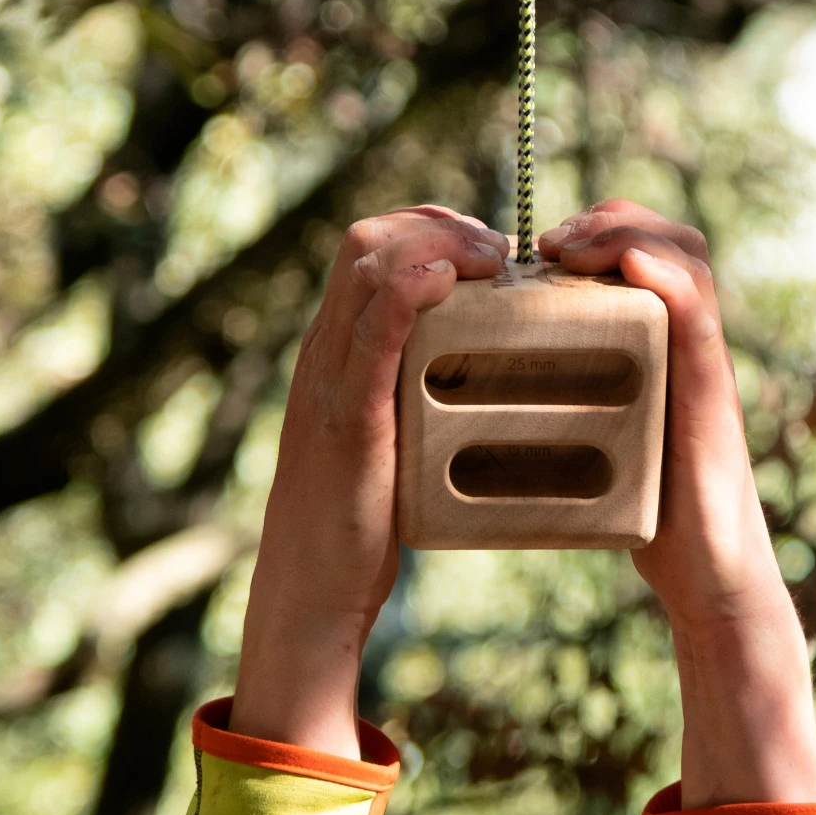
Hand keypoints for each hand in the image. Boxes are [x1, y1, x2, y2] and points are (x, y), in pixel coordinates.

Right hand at [229, 207, 508, 757]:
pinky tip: (445, 282)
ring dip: (437, 245)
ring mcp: (331, 382)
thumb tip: (474, 384)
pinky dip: (406, 294)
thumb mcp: (385, 445)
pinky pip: (369, 335)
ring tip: (495, 260)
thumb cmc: (356, 526)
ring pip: (366, 269)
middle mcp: (325, 354)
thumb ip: (412, 404)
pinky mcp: (347, 419)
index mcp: (335, 356)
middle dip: (440, 225)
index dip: (432, 230)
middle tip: (504, 252)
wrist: (311, 590)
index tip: (491, 250)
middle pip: (367, 240)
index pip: (371, 250)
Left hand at [539, 201, 815, 805]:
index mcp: (661, 351)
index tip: (538, 250)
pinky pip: (696, 314)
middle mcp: (687, 346)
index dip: (598, 231)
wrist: (706, 577)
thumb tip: (486, 402)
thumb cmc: (651, 520)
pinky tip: (630, 265)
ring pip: (686, 259)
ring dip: (628, 233)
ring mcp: (701, 365)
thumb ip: (569, 412)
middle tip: (550, 243)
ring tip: (570, 248)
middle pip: (670, 239)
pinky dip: (664, 276)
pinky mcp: (708, 393)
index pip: (647, 253)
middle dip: (610, 220)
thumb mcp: (600, 446)